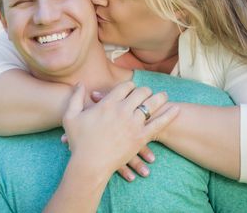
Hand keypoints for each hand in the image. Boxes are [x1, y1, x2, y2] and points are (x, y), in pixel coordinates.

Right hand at [62, 82, 179, 178]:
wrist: (89, 164)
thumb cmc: (78, 141)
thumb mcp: (70, 116)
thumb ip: (75, 97)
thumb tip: (79, 83)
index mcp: (107, 104)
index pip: (124, 87)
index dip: (129, 85)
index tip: (131, 88)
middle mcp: (122, 111)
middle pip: (140, 93)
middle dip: (144, 90)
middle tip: (148, 91)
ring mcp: (133, 124)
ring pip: (151, 105)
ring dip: (159, 98)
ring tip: (164, 96)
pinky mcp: (141, 138)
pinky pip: (159, 124)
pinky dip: (169, 115)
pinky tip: (176, 109)